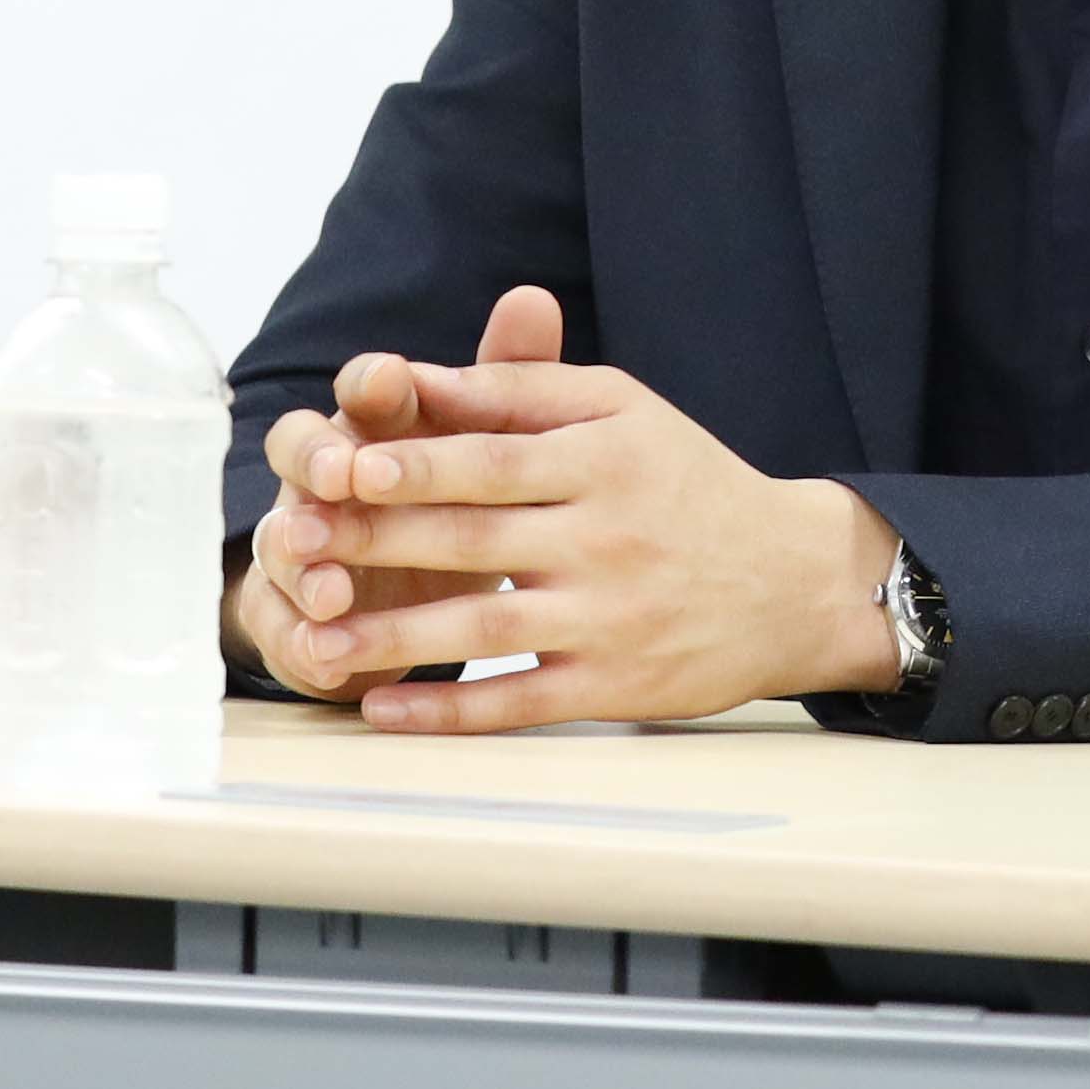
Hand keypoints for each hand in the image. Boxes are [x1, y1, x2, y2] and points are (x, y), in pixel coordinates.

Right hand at [233, 288, 559, 695]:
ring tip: (331, 589)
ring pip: (280, 540)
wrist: (405, 597)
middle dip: (314, 459)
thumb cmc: (447, 500)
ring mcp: (298, 545)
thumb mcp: (480, 447)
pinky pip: (281, 625)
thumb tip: (532, 296)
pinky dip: (302, 640)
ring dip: (302, 560)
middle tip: (339, 475)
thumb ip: (503, 379)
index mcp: (373, 427)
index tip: (392, 379)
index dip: (370, 383)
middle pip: (297, 450)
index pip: (360, 390)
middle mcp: (323, 478)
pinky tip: (323, 656)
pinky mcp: (291, 616)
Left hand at [234, 285, 899, 736]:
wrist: (794, 583)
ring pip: (483, 627)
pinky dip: (447, 710)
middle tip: (295, 542)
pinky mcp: (614, 686)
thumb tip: (426, 379)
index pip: (493, 461)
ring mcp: (609, 619)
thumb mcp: (625, 411)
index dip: (417, 463)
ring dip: (392, 634)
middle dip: (377, 541)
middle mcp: (606, 539)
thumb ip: (526, 389)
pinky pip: (517, 701)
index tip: (345, 462)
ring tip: (312, 636)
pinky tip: (382, 706)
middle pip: (473, 540)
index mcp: (604, 459)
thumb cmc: (689, 481)